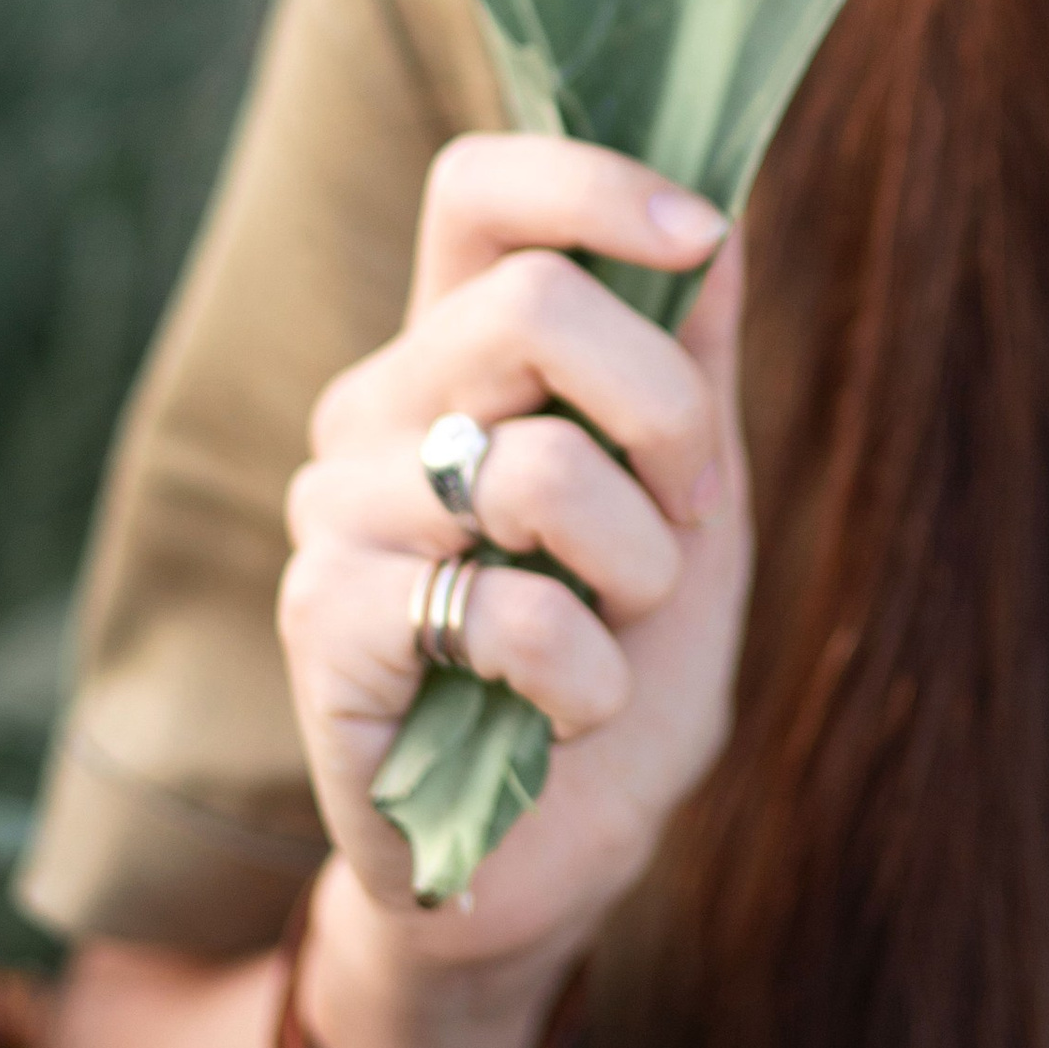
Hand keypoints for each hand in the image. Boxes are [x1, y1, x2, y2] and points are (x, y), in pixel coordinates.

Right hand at [279, 139, 751, 1002]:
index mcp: (455, 356)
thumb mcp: (693, 505)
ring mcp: (337, 515)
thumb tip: (723, 217)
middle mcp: (376, 411)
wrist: (543, 864)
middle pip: (532, 301)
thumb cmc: (618, 671)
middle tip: (689, 514)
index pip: (480, 189)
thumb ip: (695, 364)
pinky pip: (508, 608)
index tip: (703, 238)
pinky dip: (587, 675)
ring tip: (616, 633)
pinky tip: (562, 716)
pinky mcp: (325, 627)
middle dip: (669, 411)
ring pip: (541, 464)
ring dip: (640, 568)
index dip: (595, 183)